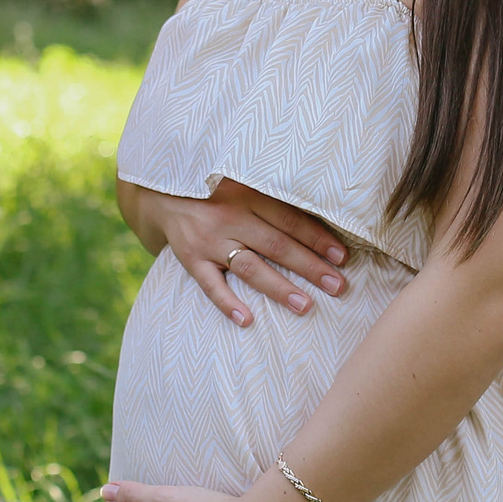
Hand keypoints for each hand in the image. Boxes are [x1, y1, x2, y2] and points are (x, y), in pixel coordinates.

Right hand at [139, 178, 348, 327]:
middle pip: (277, 245)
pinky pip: (210, 285)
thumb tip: (318, 220)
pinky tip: (247, 320)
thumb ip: (271, 199)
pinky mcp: (190, 258)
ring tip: (306, 306)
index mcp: (248, 194)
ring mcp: (210, 239)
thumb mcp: (242, 181)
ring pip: (250, 267)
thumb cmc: (214, 188)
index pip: (290, 221)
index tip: (342, 258)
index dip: (318, 239)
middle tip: (338, 287)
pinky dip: (228, 303)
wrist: (160, 189)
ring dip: (279, 288)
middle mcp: (231, 217)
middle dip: (310, 267)